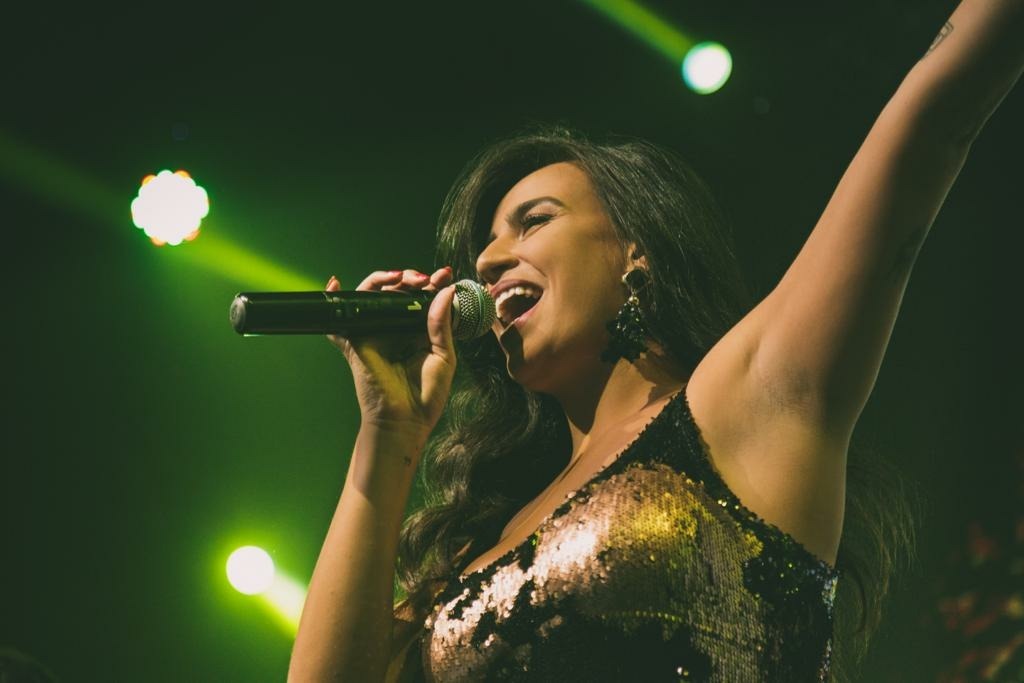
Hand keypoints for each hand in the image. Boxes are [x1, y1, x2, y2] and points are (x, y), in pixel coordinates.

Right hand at [326, 267, 456, 438]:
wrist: (405, 421)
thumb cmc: (427, 394)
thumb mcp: (444, 355)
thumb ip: (442, 323)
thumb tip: (446, 291)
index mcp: (418, 330)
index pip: (423, 297)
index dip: (433, 283)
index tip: (445, 275)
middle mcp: (395, 327)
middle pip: (397, 291)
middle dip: (411, 277)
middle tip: (425, 278)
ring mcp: (374, 332)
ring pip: (371, 296)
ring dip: (382, 279)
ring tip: (400, 277)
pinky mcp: (355, 342)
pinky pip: (339, 320)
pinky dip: (334, 300)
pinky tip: (335, 285)